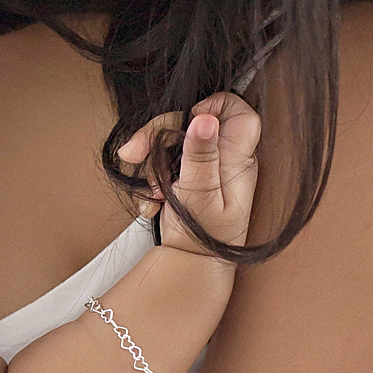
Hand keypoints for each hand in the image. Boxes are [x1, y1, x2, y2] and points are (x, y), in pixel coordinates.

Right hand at [122, 92, 260, 253]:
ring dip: (152, 163)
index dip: (214, 106)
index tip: (189, 120)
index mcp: (236, 159)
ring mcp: (207, 166)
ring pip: (174, 141)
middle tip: (133, 153)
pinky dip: (153, 179)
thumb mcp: (199, 196)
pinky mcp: (190, 175)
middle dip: (158, 134)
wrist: (192, 267)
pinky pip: (166, 162)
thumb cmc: (203, 238)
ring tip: (150, 194)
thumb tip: (206, 118)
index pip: (239, 112)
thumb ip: (201, 156)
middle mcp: (225, 158)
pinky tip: (151, 202)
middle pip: (192, 121)